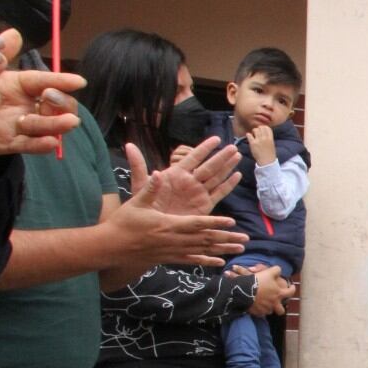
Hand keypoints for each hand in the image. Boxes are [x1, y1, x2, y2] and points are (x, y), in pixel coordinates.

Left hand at [0, 67, 84, 157]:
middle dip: (61, 102)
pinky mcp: (5, 143)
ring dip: (57, 123)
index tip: (79, 81)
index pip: (46, 80)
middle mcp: (24, 104)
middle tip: (50, 97)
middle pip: (54, 105)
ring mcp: (17, 125)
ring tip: (66, 122)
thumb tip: (13, 33)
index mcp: (20, 84)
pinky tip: (51, 142)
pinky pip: (26, 145)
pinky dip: (40, 145)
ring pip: (45, 125)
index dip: (62, 80)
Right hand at [104, 170, 248, 266]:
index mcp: (167, 224)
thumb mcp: (136, 202)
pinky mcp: (168, 258)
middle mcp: (173, 240)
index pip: (196, 223)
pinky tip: (220, 262)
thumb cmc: (122, 222)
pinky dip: (206, 260)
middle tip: (246, 239)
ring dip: (222, 250)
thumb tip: (159, 172)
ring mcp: (171, 251)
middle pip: (205, 239)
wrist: (110, 247)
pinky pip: (191, 260)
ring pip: (202, 251)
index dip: (215, 223)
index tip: (231, 222)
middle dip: (226, 238)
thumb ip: (150, 188)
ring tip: (240, 249)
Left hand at [125, 137, 240, 215]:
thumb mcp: (140, 185)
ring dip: (227, 167)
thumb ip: (138, 166)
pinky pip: (219, 193)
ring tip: (237, 156)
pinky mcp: (204, 206)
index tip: (216, 139)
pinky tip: (237, 176)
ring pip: (216, 177)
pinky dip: (228, 185)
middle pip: (209, 166)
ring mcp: (197, 193)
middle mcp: (189, 182)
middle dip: (221, 157)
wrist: (149, 229)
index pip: (193, 157)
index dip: (204, 148)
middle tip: (233, 147)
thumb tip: (129, 145)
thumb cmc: (144, 207)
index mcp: (176, 174)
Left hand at [248, 125, 276, 165]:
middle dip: (258, 129)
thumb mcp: (272, 144)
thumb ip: (268, 137)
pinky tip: (249, 137)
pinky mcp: (253, 144)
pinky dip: (248, 135)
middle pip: (261, 128)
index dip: (263, 127)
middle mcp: (265, 138)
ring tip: (253, 135)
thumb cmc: (269, 154)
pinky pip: (249, 135)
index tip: (262, 129)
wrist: (267, 162)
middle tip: (256, 133)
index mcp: (270, 138)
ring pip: (255, 130)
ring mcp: (259, 140)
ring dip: (253, 131)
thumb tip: (263, 132)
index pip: (267, 128)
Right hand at [248, 265, 296, 316]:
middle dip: (280, 307)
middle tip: (278, 303)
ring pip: (270, 311)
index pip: (290, 293)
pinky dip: (260, 310)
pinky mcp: (257, 312)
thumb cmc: (259, 281)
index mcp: (279, 294)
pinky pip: (260, 313)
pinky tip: (258, 306)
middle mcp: (274, 303)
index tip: (291, 287)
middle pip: (281, 310)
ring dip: (269, 308)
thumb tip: (279, 271)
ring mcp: (265, 309)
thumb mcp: (269, 272)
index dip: (292, 289)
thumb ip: (277, 270)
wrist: (245, 290)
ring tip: (266, 304)